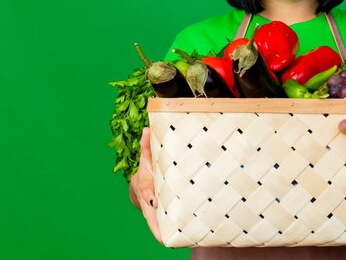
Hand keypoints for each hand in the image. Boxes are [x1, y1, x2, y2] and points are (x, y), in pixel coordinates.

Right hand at [129, 127, 162, 243]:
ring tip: (169, 242)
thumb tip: (147, 129)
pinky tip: (176, 240)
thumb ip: (147, 144)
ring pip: (155, 222)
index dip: (148, 195)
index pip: (145, 190)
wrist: (142, 181)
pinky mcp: (159, 214)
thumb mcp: (147, 155)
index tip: (153, 201)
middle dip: (155, 224)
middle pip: (149, 214)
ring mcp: (152, 208)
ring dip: (161, 232)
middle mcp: (148, 199)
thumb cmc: (148, 167)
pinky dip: (167, 232)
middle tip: (162, 236)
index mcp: (145, 184)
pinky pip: (162, 223)